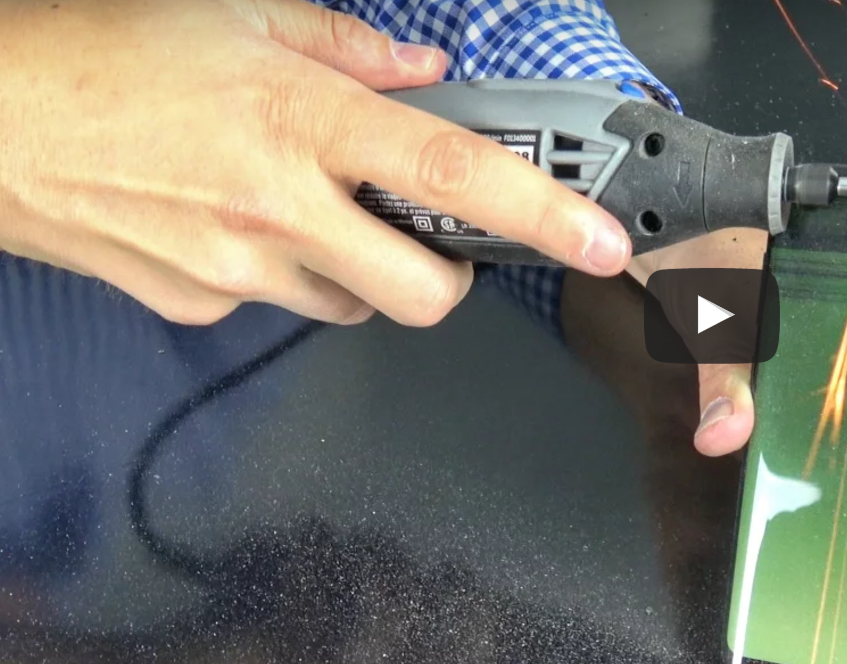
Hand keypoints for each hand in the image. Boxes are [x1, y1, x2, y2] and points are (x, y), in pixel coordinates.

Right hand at [0, 0, 631, 326]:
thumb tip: (422, 71)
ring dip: (361, 272)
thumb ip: (348, 47)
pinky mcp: (199, 307)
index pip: (454, 174)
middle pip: (424, 292)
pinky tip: (241, 226)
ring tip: (308, 211)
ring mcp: (238, 269)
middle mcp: (280, 206)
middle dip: (449, 276)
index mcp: (305, 121)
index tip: (600, 240)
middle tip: (429, 235)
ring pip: (354, 306)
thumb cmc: (101, 56)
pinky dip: (286, 276)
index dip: (541, 215)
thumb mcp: (238, 16)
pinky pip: (279, 306)